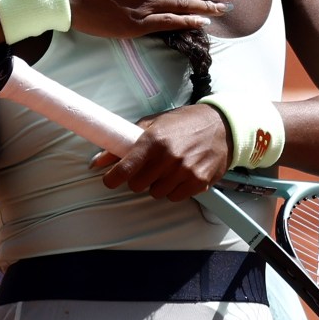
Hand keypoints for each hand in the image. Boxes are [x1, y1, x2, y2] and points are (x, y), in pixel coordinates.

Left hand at [92, 104, 230, 201]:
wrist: (220, 125)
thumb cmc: (183, 122)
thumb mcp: (152, 123)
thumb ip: (124, 141)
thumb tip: (98, 160)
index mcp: (153, 140)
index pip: (125, 169)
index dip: (112, 178)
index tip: (109, 180)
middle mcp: (168, 157)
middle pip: (138, 185)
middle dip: (138, 178)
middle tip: (146, 168)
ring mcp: (185, 171)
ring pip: (156, 192)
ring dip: (157, 184)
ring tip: (166, 169)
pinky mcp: (199, 181)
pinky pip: (175, 197)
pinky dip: (174, 189)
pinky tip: (180, 174)